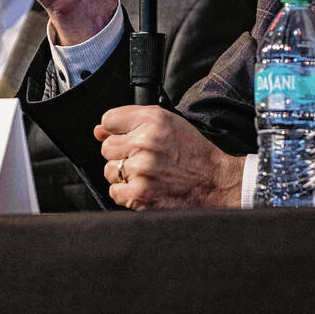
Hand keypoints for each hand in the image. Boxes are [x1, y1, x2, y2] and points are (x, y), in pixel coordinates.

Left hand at [95, 105, 244, 209]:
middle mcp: (145, 142)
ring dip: (124, 175)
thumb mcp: (167, 124)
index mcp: (152, 120)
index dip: (117, 130)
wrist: (216, 182)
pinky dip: (127, 193)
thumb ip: (131, 122)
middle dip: (122, 154)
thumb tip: (98, 131)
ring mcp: (141, 169)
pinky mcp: (139, 194)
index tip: (128, 138)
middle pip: (106, 147)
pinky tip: (147, 188)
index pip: (109, 120)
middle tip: (145, 159)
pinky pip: (115, 192)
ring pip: (109, 171)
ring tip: (148, 174)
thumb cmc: (193, 153)